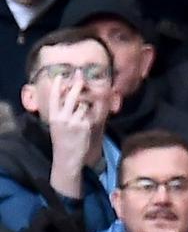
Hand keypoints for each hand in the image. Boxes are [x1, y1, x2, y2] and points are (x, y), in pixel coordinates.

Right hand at [47, 76, 93, 198]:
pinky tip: (86, 125)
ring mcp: (74, 121)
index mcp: (54, 117)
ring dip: (85, 107)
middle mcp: (63, 117)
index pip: (54, 98)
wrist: (67, 157)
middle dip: (77, 84)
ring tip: (81, 118)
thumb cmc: (63, 140)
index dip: (58, 86)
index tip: (61, 76)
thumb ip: (62, 113)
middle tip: (80, 74)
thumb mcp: (57, 125)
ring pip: (84, 105)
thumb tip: (73, 100)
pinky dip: (90, 116)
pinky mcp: (85, 125)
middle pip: (71, 96)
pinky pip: (90, 115)